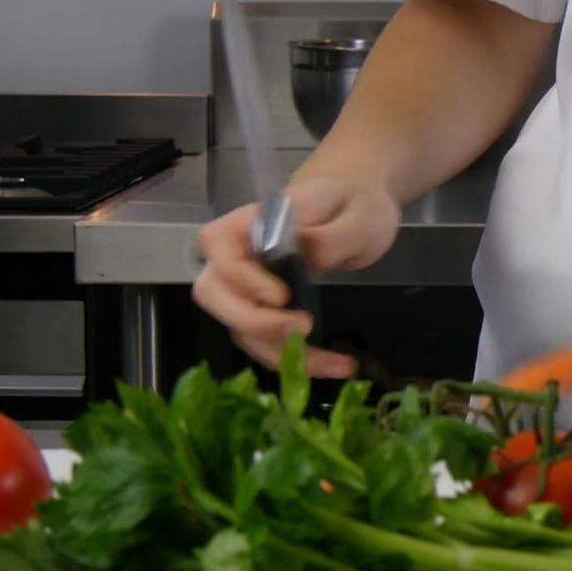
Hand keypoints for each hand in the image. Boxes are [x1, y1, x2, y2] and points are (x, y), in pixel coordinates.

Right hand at [192, 176, 400, 376]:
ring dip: (281, 353)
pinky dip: (298, 361)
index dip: (242, 277)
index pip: (218, 245)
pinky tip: (338, 365)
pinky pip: (267, 344)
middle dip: (254, 322)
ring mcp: (248, 288)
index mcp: (251, 220)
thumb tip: (307, 260)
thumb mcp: (356, 214)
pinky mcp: (266, 313)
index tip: (282, 296)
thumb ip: (330, 237)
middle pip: (214, 294)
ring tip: (337, 362)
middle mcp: (238, 255)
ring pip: (240, 329)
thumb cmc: (353, 205)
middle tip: (304, 328)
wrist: (357, 212)